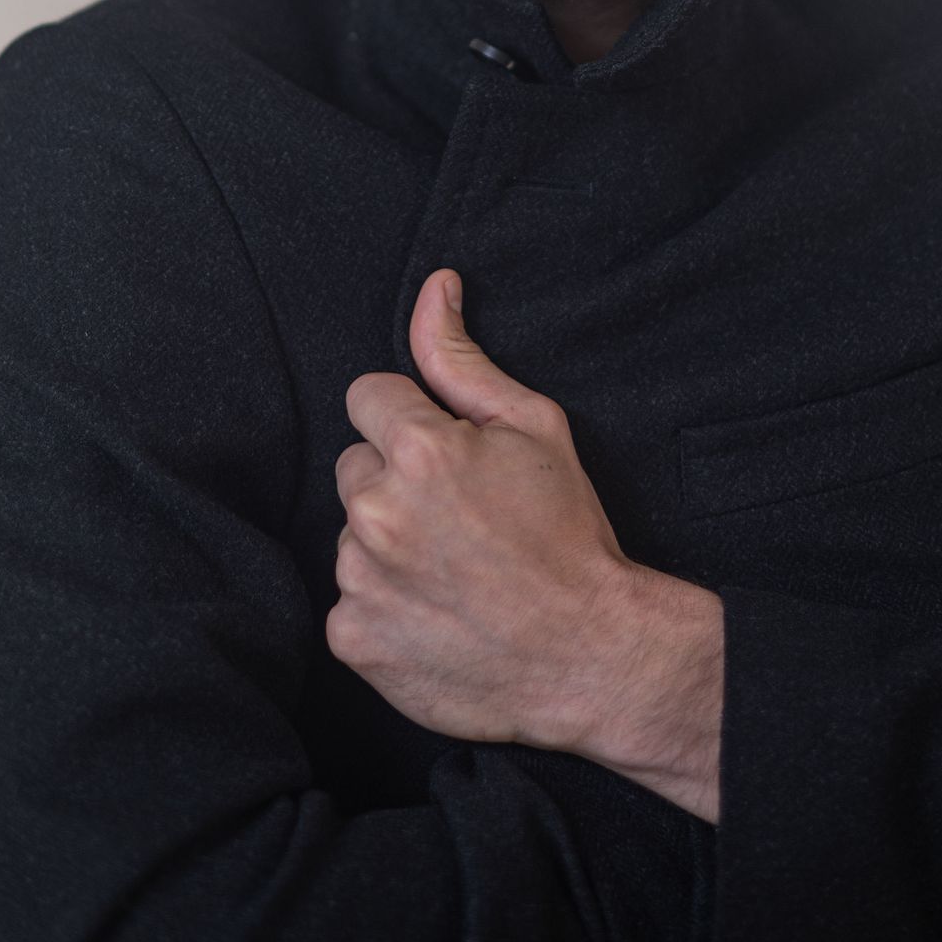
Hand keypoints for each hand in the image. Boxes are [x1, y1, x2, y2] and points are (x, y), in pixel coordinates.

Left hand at [327, 268, 638, 753]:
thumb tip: (435, 286)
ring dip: (387, 544)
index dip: (411, 421)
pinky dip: (384, 606)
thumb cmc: (570, 534)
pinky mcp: (352, 638)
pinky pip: (349, 600)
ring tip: (454, 570)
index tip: (449, 457)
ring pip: (351, 535)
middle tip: (460, 518)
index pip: (368, 398)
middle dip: (397, 481)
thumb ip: (461, 357)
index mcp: (419, 452)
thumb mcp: (533, 426)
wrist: (592, 655)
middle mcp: (376, 514)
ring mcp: (359, 581)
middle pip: (356, 467)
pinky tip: (438, 614)